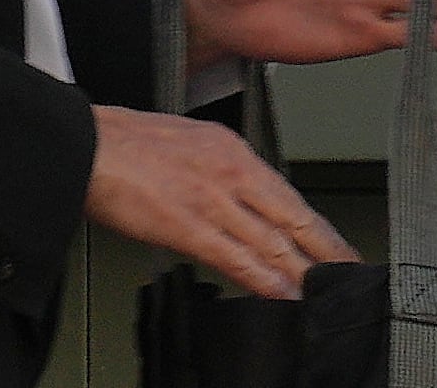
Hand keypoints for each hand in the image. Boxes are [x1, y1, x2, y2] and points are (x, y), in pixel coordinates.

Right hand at [85, 105, 353, 299]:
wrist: (84, 144)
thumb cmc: (123, 143)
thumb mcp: (188, 142)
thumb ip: (219, 170)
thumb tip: (240, 198)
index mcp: (231, 149)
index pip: (288, 194)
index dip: (318, 226)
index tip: (337, 246)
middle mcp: (231, 171)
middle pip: (293, 218)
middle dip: (327, 251)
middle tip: (352, 274)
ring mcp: (213, 200)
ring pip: (273, 242)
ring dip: (305, 273)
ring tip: (328, 293)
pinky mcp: (189, 226)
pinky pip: (238, 259)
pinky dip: (266, 281)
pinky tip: (285, 295)